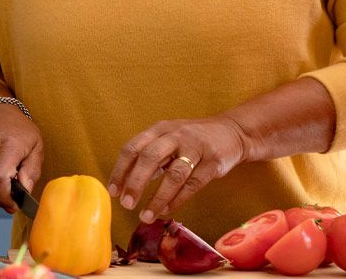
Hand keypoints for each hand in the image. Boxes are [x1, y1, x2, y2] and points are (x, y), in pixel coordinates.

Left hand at [108, 116, 250, 222]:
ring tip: (146, 216)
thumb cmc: (193, 140)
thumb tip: (126, 183)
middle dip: (135, 183)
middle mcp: (176, 136)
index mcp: (159, 130)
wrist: (233, 131)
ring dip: (158, 197)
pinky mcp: (213, 162)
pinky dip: (177, 199)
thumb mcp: (169, 139)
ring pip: (173, 174)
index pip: (133, 148)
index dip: (121, 170)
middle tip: (126, 204)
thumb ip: (150, 157)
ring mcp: (196, 148)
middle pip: (150, 158)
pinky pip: (193, 184)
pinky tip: (166, 210)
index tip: (113, 191)